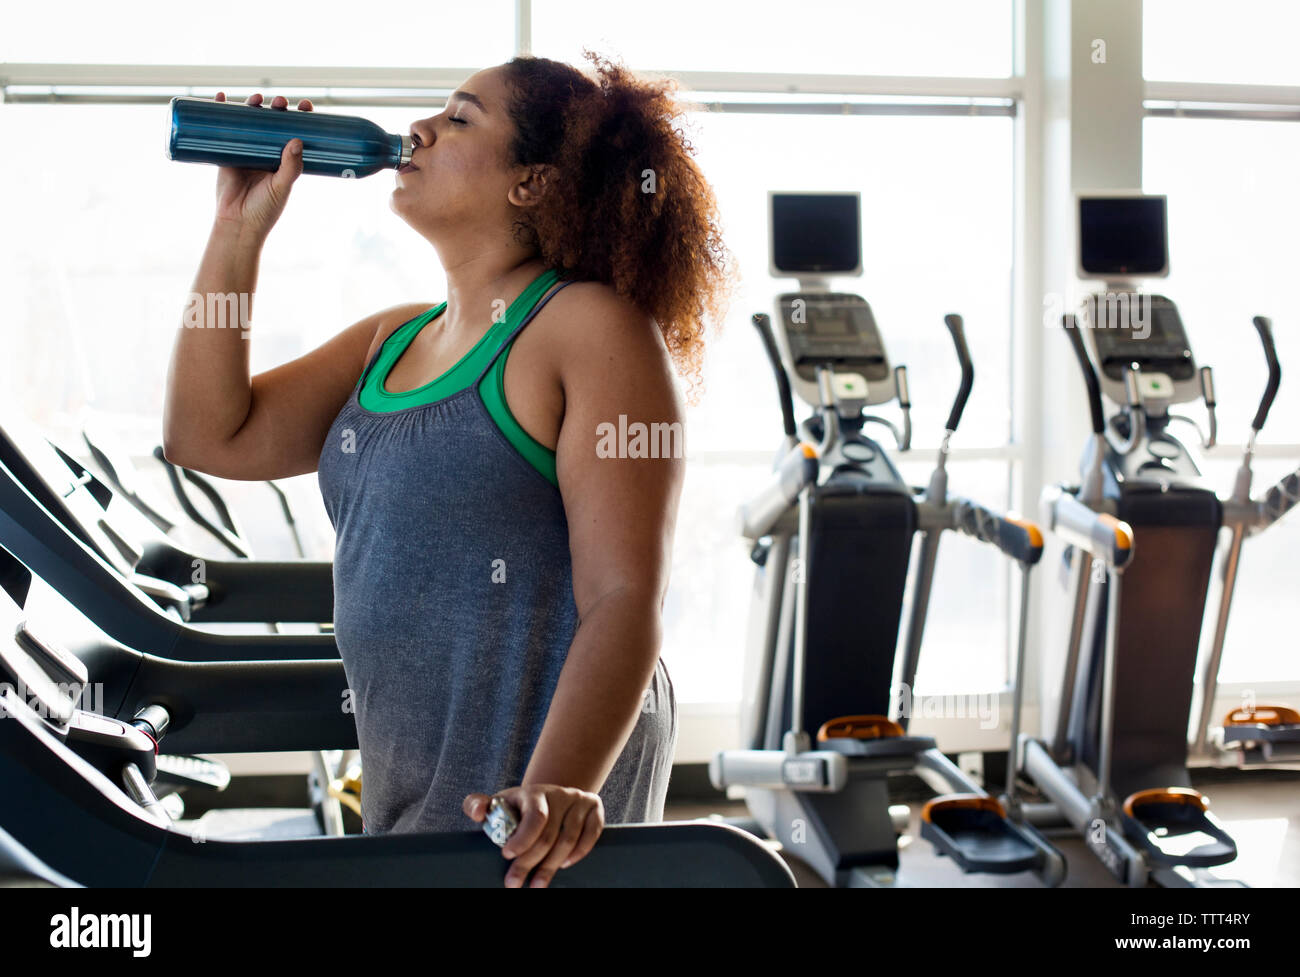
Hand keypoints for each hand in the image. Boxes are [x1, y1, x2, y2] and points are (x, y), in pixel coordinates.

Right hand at [211, 91, 313, 238]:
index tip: (307, 105)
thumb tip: (298, 140)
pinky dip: (220, 111)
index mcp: (285, 160)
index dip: (302, 118)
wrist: (237, 223)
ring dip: (252, 105)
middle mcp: (267, 153)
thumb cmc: (265, 210)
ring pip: (249, 122)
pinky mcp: (226, 153)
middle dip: (277, 108)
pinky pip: (223, 128)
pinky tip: (220, 98)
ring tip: (256, 98)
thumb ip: (291, 166)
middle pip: (273, 122)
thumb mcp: (282, 187)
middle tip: (280, 102)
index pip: (296, 132)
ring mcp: (246, 151)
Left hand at [463, 784, 604, 887]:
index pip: (535, 817)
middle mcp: (559, 794)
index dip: (523, 839)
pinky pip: (592, 834)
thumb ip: (477, 804)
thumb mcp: (498, 803)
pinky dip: (579, 853)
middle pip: (549, 835)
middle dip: (530, 863)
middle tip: (513, 884)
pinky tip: (564, 866)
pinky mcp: (595, 808)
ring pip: (569, 839)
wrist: (549, 796)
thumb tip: (477, 813)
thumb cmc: (518, 807)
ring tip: (536, 885)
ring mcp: (579, 800)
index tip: (506, 856)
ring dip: (552, 865)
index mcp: (533, 793)